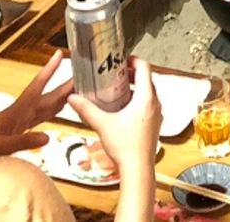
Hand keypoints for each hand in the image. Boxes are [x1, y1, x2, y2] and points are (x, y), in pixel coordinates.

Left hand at [0, 50, 73, 156]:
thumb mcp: (0, 146)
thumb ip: (23, 142)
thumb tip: (48, 137)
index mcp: (17, 111)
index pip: (36, 87)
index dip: (48, 71)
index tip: (59, 54)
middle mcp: (21, 112)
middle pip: (46, 96)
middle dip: (63, 85)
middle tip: (83, 75)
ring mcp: (20, 120)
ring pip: (44, 106)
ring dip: (60, 97)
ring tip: (79, 89)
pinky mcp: (18, 129)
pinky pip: (40, 117)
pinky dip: (52, 111)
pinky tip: (60, 109)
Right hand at [68, 56, 160, 175]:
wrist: (138, 169)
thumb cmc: (125, 147)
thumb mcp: (102, 124)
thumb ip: (86, 109)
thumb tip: (72, 98)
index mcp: (146, 98)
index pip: (144, 68)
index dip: (133, 60)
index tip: (121, 59)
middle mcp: (155, 103)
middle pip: (146, 80)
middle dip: (130, 74)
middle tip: (114, 73)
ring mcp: (156, 114)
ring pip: (147, 93)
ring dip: (134, 88)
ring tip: (115, 89)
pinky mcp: (154, 124)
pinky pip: (147, 105)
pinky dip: (137, 100)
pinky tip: (121, 108)